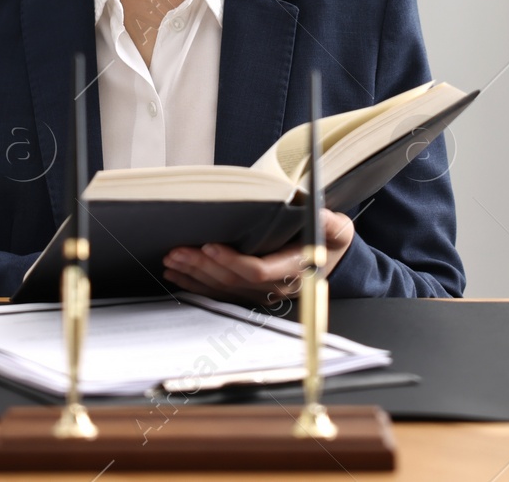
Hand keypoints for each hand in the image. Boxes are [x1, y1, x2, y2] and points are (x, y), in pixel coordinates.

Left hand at [162, 209, 354, 308]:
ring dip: (195, 275)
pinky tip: (178, 274)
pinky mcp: (251, 293)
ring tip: (172, 259)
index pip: (258, 271)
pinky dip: (197, 283)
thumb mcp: (336, 226)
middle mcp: (277, 287)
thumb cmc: (330, 236)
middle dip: (203, 266)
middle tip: (178, 250)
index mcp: (296, 269)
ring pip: (223, 288)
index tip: (210, 245)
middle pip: (234, 281)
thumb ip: (329, 221)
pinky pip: (220, 293)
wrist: (331, 254)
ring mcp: (262, 293)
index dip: (231, 261)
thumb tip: (319, 214)